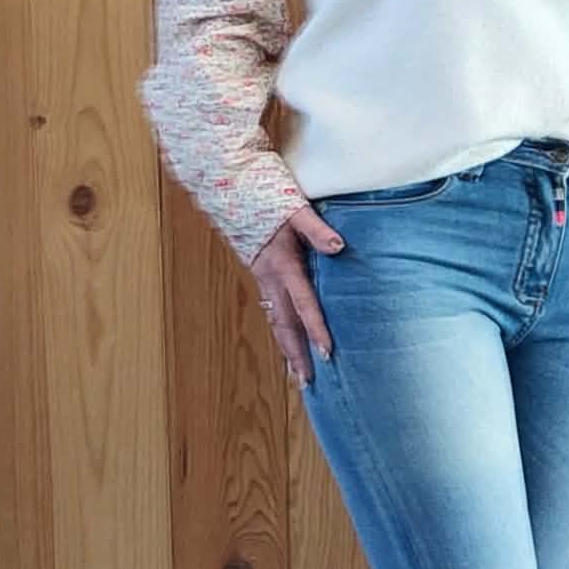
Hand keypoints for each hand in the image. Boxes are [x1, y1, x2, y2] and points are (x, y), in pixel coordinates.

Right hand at [250, 203, 345, 388]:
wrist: (229, 184)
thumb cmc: (265, 193)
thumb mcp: (295, 207)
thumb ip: (316, 229)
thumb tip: (339, 247)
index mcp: (282, 264)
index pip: (302, 304)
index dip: (315, 329)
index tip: (326, 353)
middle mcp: (269, 277)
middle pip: (283, 324)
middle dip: (295, 355)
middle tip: (306, 384)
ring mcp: (262, 277)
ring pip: (275, 320)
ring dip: (286, 348)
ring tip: (296, 375)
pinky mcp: (260, 273)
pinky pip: (271, 309)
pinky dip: (280, 330)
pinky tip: (286, 341)